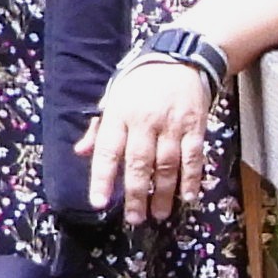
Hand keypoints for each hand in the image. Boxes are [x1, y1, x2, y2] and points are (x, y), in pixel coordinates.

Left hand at [85, 52, 216, 223]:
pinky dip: (191, 179)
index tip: (98, 202)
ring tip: (158, 214)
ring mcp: (172, 125)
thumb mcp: (113, 97)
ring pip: (166, 164)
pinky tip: (188, 197)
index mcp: (119, 114)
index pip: (107, 150)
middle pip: (139, 163)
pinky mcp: (195, 126)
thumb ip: (98, 127)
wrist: (181, 59)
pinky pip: (193, 157)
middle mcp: (145, 121)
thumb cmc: (141, 81)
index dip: (102, 178)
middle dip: (135, 194)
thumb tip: (81, 152)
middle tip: (134, 218)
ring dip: (162, 193)